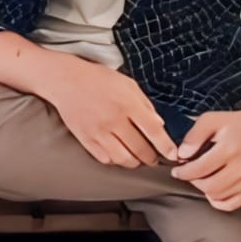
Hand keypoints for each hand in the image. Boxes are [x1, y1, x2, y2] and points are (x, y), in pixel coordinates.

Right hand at [42, 57, 179, 168]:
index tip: (173, 155)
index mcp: (127, 103)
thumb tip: (159, 124)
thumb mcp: (128, 84)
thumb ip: (145, 104)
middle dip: (151, 158)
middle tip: (155, 158)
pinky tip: (119, 154)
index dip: (166, 146)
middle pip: (140, 149)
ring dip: (135, 162)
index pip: (153, 130)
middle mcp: (114, 120)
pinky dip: (115, 160)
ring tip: (138, 158)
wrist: (67, 81)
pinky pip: (105, 159)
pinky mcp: (86, 139)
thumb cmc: (99, 79)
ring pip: (123, 159)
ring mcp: (99, 132)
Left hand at [170, 100, 240, 211]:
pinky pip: (232, 204)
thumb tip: (182, 154)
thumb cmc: (239, 123)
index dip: (184, 172)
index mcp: (229, 148)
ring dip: (204, 190)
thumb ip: (195, 136)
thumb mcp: (213, 120)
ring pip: (219, 196)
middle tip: (189, 173)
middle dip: (193, 181)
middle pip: (209, 185)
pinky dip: (219, 201)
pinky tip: (214, 191)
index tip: (178, 170)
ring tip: (201, 178)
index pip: (200, 169)